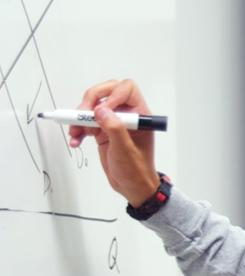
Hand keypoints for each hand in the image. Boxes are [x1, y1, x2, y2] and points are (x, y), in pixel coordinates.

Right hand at [69, 79, 159, 205]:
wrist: (132, 187)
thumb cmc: (136, 170)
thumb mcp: (126, 150)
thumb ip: (114, 128)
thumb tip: (101, 109)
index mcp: (140, 115)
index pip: (127, 89)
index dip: (112, 94)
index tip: (101, 110)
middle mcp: (127, 115)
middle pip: (106, 93)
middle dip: (90, 101)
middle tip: (80, 115)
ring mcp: (113, 122)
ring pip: (92, 108)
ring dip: (79, 118)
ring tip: (74, 133)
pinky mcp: (102, 131)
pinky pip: (86, 123)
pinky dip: (78, 129)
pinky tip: (75, 140)